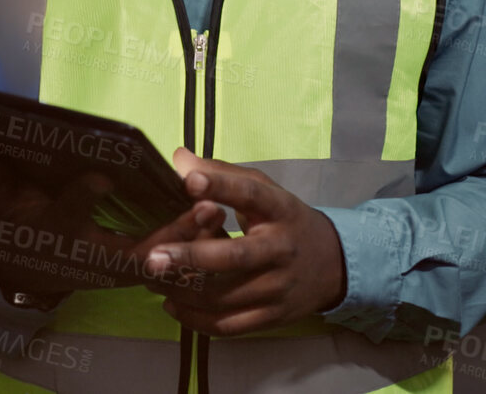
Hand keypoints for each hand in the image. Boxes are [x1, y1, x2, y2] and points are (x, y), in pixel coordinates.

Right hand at [0, 150, 223, 299]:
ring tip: (218, 215)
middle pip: (134, 248)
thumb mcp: (5, 200)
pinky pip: (167, 268)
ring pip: (160, 261)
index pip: (69, 212)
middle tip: (202, 205)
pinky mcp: (132, 274)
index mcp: (58, 231)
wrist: (29, 268)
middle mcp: (89, 257)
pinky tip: (216, 231)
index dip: (83, 196)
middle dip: (169, 230)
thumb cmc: (22, 224)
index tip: (101, 177)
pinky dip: (191, 252)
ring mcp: (113, 271)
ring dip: (190, 241)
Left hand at [141, 149, 348, 335]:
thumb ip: (222, 174)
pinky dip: (196, 319)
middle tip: (152, 257)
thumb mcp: (264, 190)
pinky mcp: (273, 317)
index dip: (220, 186)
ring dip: (183, 291)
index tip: (189, 181)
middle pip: (235, 257)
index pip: (251, 194)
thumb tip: (178, 159)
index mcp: (280, 210)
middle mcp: (281, 249)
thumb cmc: (285, 220)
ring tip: (152, 280)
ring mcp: (279, 287)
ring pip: (224, 297)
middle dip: (191, 257)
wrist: (333, 264)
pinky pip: (228, 325)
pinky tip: (172, 304)